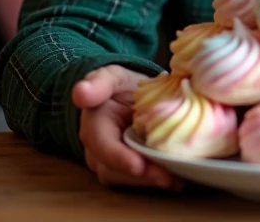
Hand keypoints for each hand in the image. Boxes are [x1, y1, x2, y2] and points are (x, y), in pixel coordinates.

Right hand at [72, 65, 183, 190]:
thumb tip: (80, 93)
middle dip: (140, 176)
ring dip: (151, 181)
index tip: (138, 165)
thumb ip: (99, 83)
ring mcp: (112, 163)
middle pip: (115, 170)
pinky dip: (158, 181)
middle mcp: (98, 150)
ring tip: (176, 179)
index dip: (119, 158)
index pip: (102, 145)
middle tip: (166, 177)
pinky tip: (178, 179)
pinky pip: (140, 181)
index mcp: (93, 126)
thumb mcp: (112, 77)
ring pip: (127, 179)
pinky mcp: (129, 169)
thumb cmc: (120, 87)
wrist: (131, 97)